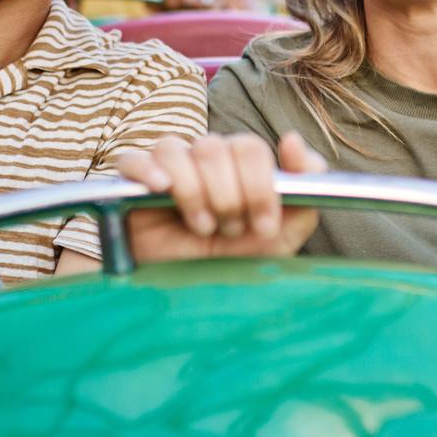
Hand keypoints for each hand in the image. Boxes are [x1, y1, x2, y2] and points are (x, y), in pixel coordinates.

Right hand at [117, 132, 327, 261]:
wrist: (190, 296)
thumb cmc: (236, 261)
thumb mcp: (282, 233)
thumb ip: (305, 187)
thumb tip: (294, 140)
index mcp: (238, 164)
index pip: (249, 147)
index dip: (259, 185)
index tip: (263, 225)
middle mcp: (203, 160)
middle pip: (214, 147)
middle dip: (228, 195)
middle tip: (229, 230)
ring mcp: (166, 169)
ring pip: (176, 151)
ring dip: (194, 193)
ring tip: (202, 228)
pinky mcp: (131, 185)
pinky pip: (134, 160)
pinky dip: (149, 171)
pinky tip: (162, 190)